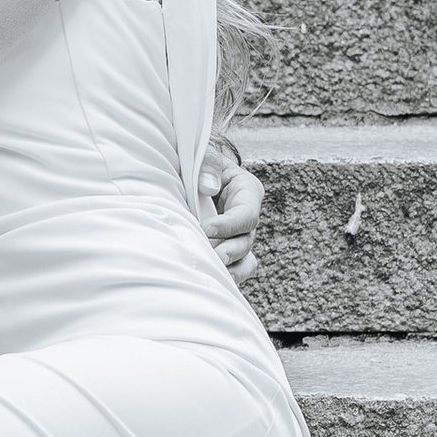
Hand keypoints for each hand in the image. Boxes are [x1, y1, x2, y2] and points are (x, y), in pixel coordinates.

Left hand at [198, 139, 262, 286]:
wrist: (189, 171)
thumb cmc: (198, 160)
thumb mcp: (205, 154)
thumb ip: (209, 166)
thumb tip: (208, 188)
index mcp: (247, 192)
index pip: (247, 215)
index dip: (228, 226)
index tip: (206, 229)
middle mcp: (246, 216)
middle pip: (246, 240)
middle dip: (229, 252)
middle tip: (213, 259)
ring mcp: (237, 234)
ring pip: (244, 259)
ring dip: (231, 270)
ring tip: (215, 276)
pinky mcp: (226, 246)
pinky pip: (235, 267)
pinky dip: (227, 276)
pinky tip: (212, 281)